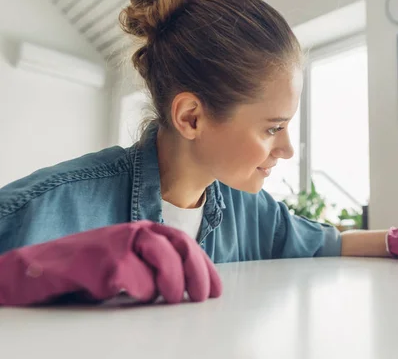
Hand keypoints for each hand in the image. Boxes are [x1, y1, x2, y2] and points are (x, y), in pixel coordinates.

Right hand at [0, 221, 221, 305]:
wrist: (50, 266)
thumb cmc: (96, 267)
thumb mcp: (134, 260)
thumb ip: (159, 265)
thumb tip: (194, 285)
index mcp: (147, 230)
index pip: (185, 244)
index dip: (204, 267)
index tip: (215, 291)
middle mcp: (137, 232)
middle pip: (180, 246)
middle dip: (196, 274)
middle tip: (200, 299)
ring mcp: (120, 243)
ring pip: (163, 259)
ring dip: (172, 283)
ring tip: (170, 299)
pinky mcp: (105, 261)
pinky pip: (137, 280)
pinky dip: (142, 291)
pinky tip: (133, 296)